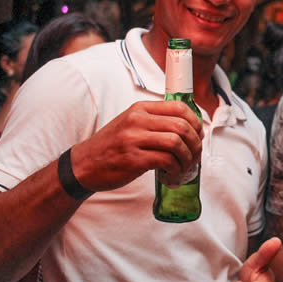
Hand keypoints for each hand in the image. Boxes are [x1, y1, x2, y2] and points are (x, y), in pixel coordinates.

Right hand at [70, 101, 202, 191]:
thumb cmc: (112, 146)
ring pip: (176, 143)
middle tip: (195, 155)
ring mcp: (134, 139)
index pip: (179, 107)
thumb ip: (155, 121)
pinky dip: (176, 169)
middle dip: (195, 143)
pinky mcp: (133, 159)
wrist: (84, 165)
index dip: (195, 122)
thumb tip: (189, 129)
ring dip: (187, 158)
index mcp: (140, 109)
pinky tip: (173, 174)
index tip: (198, 135)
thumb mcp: (131, 123)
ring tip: (185, 166)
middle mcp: (137, 120)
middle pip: (181, 126)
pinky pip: (166, 161)